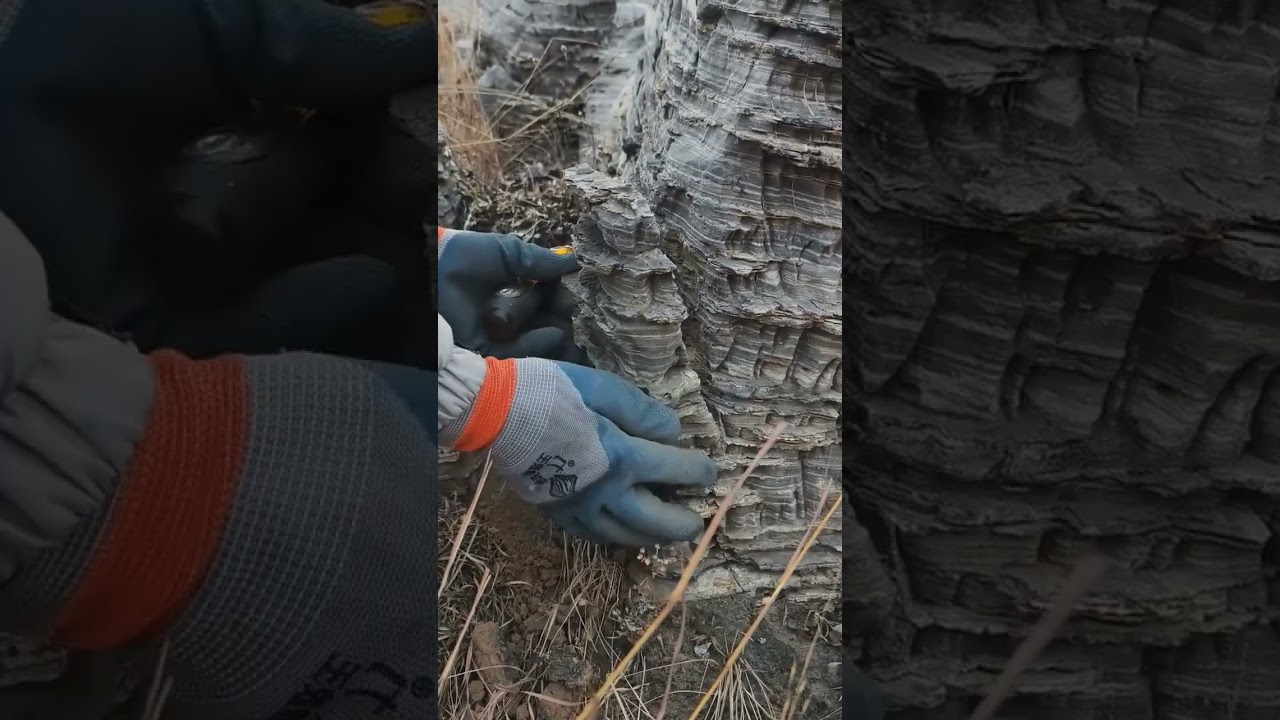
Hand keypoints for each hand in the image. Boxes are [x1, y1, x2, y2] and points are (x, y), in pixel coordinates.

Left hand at [436, 228, 581, 358]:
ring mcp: (500, 335)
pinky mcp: (491, 354)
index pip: (544, 295)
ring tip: (571, 321)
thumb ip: (538, 260)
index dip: (561, 292)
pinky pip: (522, 353)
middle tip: (578, 307)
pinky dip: (540, 345)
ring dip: (558, 329)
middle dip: (563, 312)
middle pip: (545, 317)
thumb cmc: (461, 259)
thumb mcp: (504, 252)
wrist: (427, 279)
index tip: (577, 288)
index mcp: (509, 288)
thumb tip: (575, 262)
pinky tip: (556, 333)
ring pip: (538, 337)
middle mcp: (507, 313)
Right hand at [440, 358, 717, 546]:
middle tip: (698, 520)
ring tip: (667, 529)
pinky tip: (626, 527)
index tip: (710, 472)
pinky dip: (619, 535)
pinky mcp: (560, 516)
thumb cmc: (552, 393)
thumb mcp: (604, 388)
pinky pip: (597, 536)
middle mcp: (608, 493)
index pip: (677, 471)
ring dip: (655, 536)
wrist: (495, 413)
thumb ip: (644, 412)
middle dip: (685, 523)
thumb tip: (674, 432)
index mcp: (623, 458)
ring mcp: (582, 510)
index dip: (700, 472)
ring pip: (629, 537)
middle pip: (659, 522)